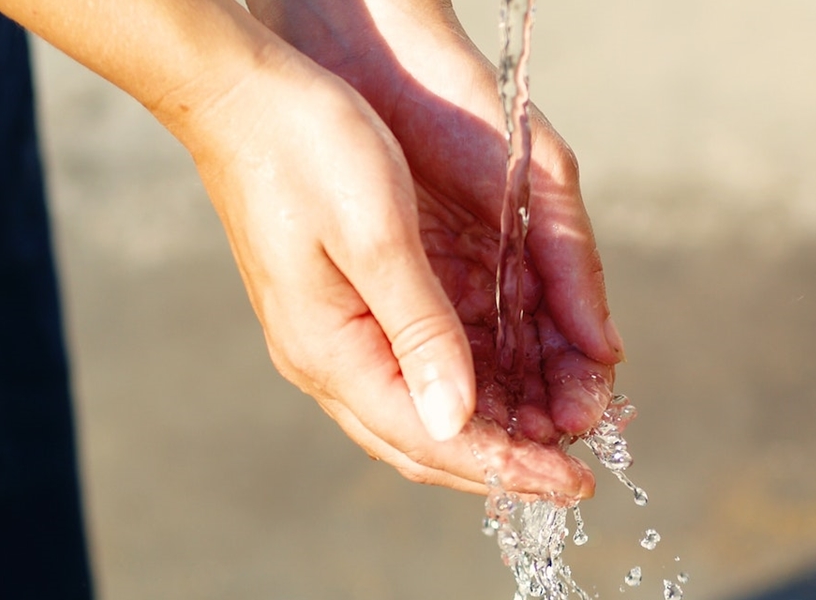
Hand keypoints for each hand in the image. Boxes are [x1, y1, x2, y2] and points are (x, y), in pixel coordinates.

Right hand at [246, 0, 624, 491]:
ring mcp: (329, 337)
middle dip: (502, 463)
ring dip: (488, 431)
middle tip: (572, 474)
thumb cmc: (307, 149)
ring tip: (553, 434)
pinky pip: (410, 373)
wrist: (242, 96)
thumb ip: (420, 331)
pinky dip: (465, 389)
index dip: (506, 467)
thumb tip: (456, 420)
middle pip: (424, 441)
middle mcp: (326, 359)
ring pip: (418, 412)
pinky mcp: (343, 310)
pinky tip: (506, 385)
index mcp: (331, 350)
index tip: (573, 485)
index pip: (430, 438)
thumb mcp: (377, 236)